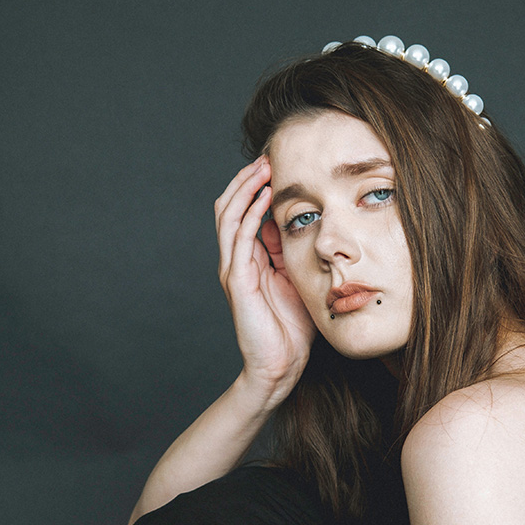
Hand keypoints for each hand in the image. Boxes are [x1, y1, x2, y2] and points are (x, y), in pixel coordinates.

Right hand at [214, 156, 315, 401]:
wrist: (281, 366)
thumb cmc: (292, 327)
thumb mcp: (295, 278)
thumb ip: (290, 251)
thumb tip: (295, 221)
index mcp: (249, 258)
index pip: (243, 211)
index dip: (254, 186)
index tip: (275, 164)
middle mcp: (236, 260)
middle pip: (229, 206)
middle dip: (246, 179)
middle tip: (267, 157)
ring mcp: (233, 269)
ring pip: (229, 216)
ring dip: (245, 189)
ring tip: (263, 168)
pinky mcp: (237, 282)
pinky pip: (239, 239)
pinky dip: (250, 214)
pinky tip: (263, 198)